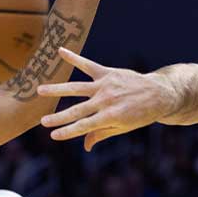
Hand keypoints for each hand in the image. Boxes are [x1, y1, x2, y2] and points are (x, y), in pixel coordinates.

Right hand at [38, 48, 175, 150]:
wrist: (158, 94)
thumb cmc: (140, 115)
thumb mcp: (122, 128)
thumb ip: (101, 134)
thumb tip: (85, 146)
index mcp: (110, 117)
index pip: (84, 126)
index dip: (67, 132)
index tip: (53, 135)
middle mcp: (106, 100)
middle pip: (77, 110)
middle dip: (58, 117)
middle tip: (42, 121)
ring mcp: (105, 85)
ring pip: (77, 87)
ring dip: (57, 89)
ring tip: (39, 89)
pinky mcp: (107, 73)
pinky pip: (88, 65)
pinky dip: (74, 58)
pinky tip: (60, 50)